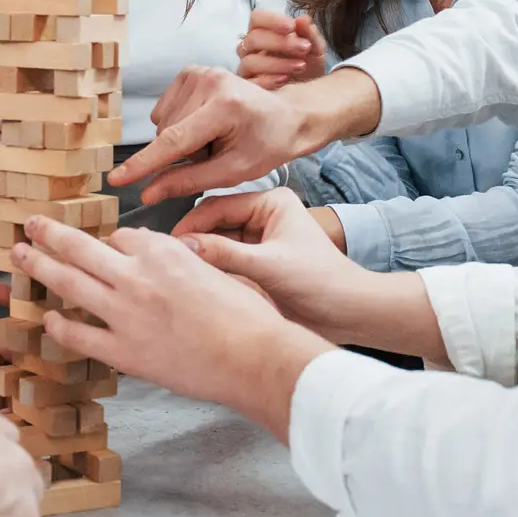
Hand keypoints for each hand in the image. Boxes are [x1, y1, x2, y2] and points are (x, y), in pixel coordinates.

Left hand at [12, 215, 333, 441]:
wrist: (255, 358)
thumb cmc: (248, 317)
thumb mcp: (218, 269)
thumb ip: (186, 259)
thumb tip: (174, 256)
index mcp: (163, 251)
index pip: (122, 236)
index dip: (110, 242)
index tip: (104, 246)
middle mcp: (137, 276)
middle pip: (79, 247)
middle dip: (49, 233)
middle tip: (30, 225)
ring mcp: (125, 314)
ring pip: (68, 283)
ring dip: (38, 266)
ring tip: (19, 256)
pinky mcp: (124, 352)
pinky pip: (78, 335)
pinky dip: (59, 326)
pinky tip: (47, 320)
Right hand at [109, 66, 380, 205]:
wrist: (286, 116)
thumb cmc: (267, 145)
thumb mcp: (234, 171)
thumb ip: (189, 181)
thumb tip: (148, 193)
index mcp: (225, 106)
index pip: (174, 141)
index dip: (143, 164)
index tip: (116, 178)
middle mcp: (209, 81)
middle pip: (168, 134)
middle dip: (183, 154)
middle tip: (215, 153)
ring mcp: (198, 71)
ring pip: (164, 124)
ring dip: (182, 139)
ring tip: (214, 137)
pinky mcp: (190, 71)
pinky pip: (166, 110)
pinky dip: (180, 124)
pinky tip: (205, 124)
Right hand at [171, 190, 379, 342]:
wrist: (350, 314)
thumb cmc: (323, 281)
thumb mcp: (268, 264)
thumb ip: (224, 253)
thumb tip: (182, 245)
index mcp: (271, 202)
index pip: (218, 206)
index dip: (191, 224)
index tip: (168, 243)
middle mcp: (264, 218)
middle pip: (215, 225)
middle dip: (194, 242)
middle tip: (168, 260)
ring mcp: (260, 242)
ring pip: (218, 245)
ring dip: (202, 258)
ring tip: (178, 273)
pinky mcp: (259, 265)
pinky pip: (227, 263)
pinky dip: (214, 272)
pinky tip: (197, 284)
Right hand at [236, 10, 326, 88]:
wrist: (312, 88)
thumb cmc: (309, 62)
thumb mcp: (315, 48)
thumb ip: (309, 33)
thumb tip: (303, 19)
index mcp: (263, 30)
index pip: (257, 18)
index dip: (272, 20)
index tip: (291, 26)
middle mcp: (251, 47)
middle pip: (254, 39)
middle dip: (280, 43)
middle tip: (304, 48)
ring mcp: (247, 67)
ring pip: (251, 61)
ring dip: (277, 63)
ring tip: (300, 66)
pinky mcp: (249, 86)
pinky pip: (250, 83)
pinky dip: (268, 80)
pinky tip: (285, 79)